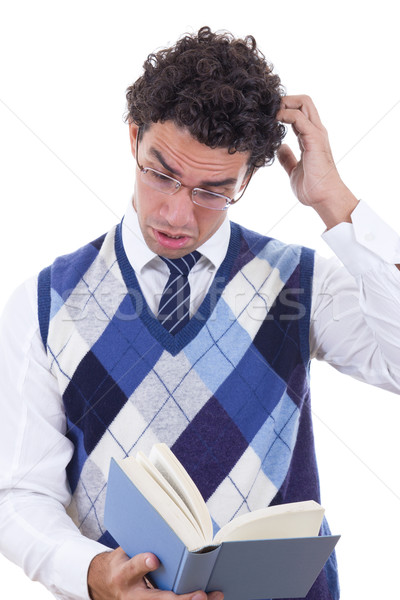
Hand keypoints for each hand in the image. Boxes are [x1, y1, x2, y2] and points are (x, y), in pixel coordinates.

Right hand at [87, 548, 223, 599]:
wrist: (106, 583)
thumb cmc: (122, 561)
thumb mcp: (124, 551)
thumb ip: (141, 543)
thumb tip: (166, 525)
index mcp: (123, 574)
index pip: (133, 568)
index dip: (143, 564)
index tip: (154, 559)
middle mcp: (133, 594)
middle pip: (157, 599)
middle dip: (180, 599)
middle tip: (200, 595)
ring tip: (213, 596)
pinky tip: (209, 596)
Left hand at [276, 94, 358, 228]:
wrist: (324, 197)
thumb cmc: (312, 187)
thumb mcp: (294, 170)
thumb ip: (287, 158)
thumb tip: (280, 149)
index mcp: (311, 137)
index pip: (300, 112)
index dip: (285, 109)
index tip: (269, 116)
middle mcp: (315, 131)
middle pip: (304, 101)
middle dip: (285, 100)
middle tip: (268, 109)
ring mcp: (316, 133)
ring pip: (303, 103)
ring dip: (284, 103)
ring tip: (269, 112)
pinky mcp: (313, 138)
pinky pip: (298, 118)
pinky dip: (284, 114)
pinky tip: (274, 120)